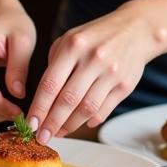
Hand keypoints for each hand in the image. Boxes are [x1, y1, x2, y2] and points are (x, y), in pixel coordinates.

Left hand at [27, 3, 162, 142]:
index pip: (51, 83)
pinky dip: (90, 120)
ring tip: (60, 132)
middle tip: (42, 137)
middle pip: (68, 100)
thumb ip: (55, 64)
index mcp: (73, 45)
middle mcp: (93, 59)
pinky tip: (81, 123)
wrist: (135, 30)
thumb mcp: (70, 39)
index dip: (39, 107)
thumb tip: (43, 99)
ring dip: (71, 125)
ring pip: (87, 109)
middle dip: (52, 123)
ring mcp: (111, 73)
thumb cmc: (96, 36)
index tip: (31, 123)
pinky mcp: (125, 85)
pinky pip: (104, 110)